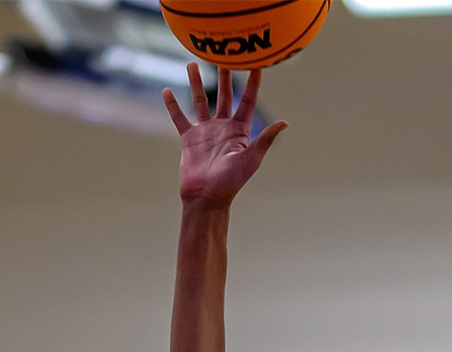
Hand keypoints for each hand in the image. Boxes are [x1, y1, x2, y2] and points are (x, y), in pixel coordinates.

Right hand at [163, 64, 286, 206]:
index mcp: (240, 130)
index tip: (254, 63)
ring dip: (196, 83)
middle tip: (221, 55)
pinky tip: (167, 90)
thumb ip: (265, 139)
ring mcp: (206, 131)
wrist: (207, 196)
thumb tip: (285, 123)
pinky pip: (180, 118)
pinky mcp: (189, 139)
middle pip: (224, 95)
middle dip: (223, 76)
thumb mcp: (251, 159)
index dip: (252, 82)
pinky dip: (172, 105)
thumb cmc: (232, 182)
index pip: (247, 100)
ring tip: (192, 64)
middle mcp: (223, 127)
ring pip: (200, 101)